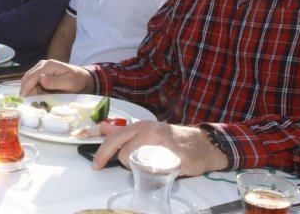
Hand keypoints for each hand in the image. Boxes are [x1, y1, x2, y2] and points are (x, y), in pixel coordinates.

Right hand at [20, 59, 93, 95]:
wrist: (82, 78)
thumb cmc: (77, 81)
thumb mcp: (69, 83)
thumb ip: (54, 82)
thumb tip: (40, 80)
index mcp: (48, 66)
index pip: (32, 77)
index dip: (26, 89)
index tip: (24, 101)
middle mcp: (42, 65)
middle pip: (27, 78)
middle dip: (25, 91)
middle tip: (26, 104)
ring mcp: (40, 69)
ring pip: (27, 81)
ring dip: (29, 91)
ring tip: (32, 102)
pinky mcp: (40, 74)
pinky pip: (32, 83)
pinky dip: (32, 91)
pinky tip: (36, 97)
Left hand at [94, 122, 228, 176]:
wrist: (203, 144)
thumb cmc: (172, 139)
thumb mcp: (146, 130)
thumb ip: (124, 131)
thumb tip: (102, 128)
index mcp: (141, 126)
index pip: (114, 138)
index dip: (102, 152)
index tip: (96, 165)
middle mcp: (150, 132)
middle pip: (123, 153)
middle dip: (123, 161)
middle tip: (129, 163)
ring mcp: (162, 145)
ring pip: (137, 163)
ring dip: (139, 168)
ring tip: (151, 163)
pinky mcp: (174, 159)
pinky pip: (154, 171)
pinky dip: (155, 173)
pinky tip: (162, 167)